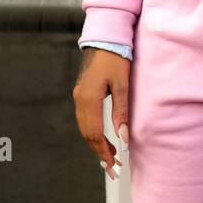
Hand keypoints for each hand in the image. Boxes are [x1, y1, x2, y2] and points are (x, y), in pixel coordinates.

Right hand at [73, 47, 130, 179]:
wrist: (104, 36)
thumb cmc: (115, 56)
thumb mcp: (122, 83)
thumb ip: (121, 110)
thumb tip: (123, 137)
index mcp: (89, 99)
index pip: (95, 134)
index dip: (104, 152)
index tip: (113, 165)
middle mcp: (80, 99)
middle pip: (87, 134)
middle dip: (99, 152)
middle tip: (112, 167)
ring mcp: (78, 96)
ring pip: (84, 128)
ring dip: (95, 143)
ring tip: (109, 155)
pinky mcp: (81, 92)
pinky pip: (84, 118)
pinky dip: (92, 131)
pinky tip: (102, 137)